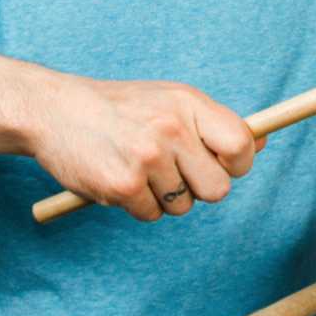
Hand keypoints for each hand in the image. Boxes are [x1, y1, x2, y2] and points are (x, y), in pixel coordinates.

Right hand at [30, 75, 265, 220]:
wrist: (53, 109)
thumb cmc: (119, 108)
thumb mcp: (169, 100)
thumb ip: (211, 123)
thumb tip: (262, 141)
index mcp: (187, 102)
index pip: (241, 145)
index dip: (238, 163)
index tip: (221, 164)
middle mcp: (171, 128)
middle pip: (218, 188)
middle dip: (198, 188)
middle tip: (171, 170)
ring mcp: (147, 157)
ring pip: (183, 205)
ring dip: (163, 197)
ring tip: (137, 167)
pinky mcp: (123, 185)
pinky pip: (151, 215)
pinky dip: (137, 205)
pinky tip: (118, 176)